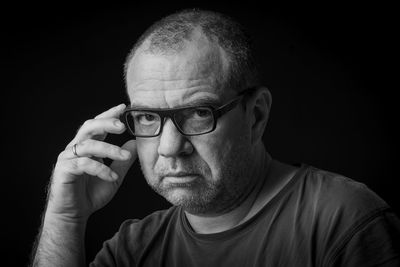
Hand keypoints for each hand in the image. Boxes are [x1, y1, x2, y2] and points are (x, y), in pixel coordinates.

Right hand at [46, 104, 136, 220]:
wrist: (74, 214)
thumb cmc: (91, 194)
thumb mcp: (114, 175)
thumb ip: (123, 161)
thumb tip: (135, 143)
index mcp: (87, 146)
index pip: (97, 125)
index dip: (109, 115)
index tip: (123, 107)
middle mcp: (76, 148)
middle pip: (88, 127)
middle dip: (105, 123)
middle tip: (122, 125)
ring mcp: (67, 158)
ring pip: (88, 144)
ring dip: (109, 149)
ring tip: (125, 156)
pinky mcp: (64, 170)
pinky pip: (83, 164)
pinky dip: (100, 169)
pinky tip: (111, 176)